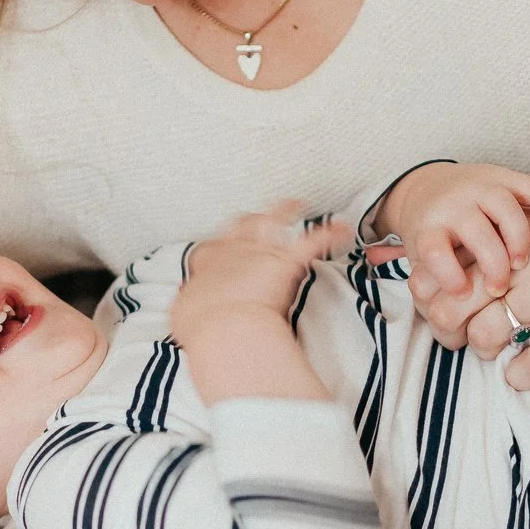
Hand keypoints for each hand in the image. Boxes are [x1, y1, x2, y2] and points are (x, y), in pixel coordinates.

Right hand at [176, 201, 351, 340]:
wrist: (222, 325)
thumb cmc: (201, 325)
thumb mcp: (186, 315)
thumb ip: (193, 308)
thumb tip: (194, 316)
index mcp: (208, 262)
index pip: (210, 251)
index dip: (216, 251)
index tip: (220, 255)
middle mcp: (233, 249)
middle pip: (242, 224)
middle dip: (252, 219)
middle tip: (260, 217)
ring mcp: (260, 250)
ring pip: (275, 219)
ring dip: (288, 208)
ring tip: (299, 202)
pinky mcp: (285, 261)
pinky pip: (313, 241)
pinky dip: (330, 233)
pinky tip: (343, 227)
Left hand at [375, 162, 529, 299]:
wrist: (429, 186)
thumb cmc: (432, 237)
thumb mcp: (422, 258)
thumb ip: (431, 285)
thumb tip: (444, 325)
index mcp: (430, 227)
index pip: (436, 251)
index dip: (450, 276)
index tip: (464, 295)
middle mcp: (455, 204)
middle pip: (477, 233)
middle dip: (493, 265)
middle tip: (499, 290)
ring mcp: (481, 188)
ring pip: (505, 209)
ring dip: (517, 239)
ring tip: (522, 265)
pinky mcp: (505, 177)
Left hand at [416, 186, 529, 391]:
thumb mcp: (520, 225)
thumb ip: (481, 246)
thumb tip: (426, 273)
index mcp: (500, 238)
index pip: (436, 277)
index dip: (428, 302)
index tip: (441, 310)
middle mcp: (519, 262)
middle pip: (450, 309)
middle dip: (448, 333)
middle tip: (462, 337)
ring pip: (484, 336)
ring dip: (484, 352)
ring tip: (498, 348)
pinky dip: (520, 376)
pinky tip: (522, 372)